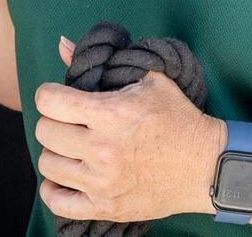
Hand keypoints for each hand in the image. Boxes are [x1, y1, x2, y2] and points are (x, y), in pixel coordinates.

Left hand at [33, 34, 226, 223]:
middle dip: (53, 121)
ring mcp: (103, 182)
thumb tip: (63, 44)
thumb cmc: (179, 119)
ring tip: (71, 148)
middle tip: (69, 122)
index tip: (58, 97)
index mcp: (110, 114)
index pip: (49, 101)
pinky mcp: (106, 207)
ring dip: (56, 153)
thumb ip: (103, 63)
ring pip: (48, 164)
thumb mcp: (149, 79)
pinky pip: (58, 202)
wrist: (207, 166)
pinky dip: (54, 189)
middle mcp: (102, 149)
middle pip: (45, 131)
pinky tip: (66, 177)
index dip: (49, 94)